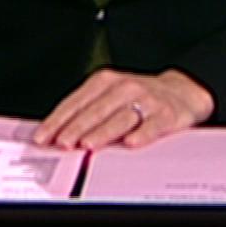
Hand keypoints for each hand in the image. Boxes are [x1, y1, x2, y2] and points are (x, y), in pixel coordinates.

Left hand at [32, 68, 214, 149]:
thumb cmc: (138, 98)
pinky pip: (153, 125)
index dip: (58, 120)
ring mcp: (146, 100)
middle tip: (62, 143)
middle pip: (96, 110)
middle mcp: (124, 87)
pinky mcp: (166, 113)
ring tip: (88, 145)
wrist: (181, 91)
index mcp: (104, 81)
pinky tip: (131, 143)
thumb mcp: (109, 96)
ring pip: (121, 117)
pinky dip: (142, 134)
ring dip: (103, 132)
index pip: (76, 102)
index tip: (43, 136)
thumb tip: (55, 134)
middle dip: (77, 128)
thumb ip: (86, 112)